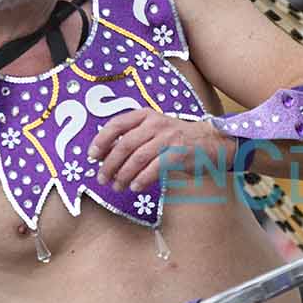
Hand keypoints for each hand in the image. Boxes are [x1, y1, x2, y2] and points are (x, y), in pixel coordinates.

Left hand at [90, 110, 230, 193]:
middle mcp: (156, 123)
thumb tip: (104, 156)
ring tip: (117, 186)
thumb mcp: (154, 130)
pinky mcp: (179, 153)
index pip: (117, 124)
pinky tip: (135, 187)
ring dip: (123, 175)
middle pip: (125, 145)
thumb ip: (132, 138)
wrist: (210, 142)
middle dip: (110, 164)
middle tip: (102, 179)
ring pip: (137, 158)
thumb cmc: (177, 139)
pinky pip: (155, 168)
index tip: (92, 156)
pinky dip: (142, 179)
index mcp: (146, 115)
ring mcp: (168, 138)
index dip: (101, 140)